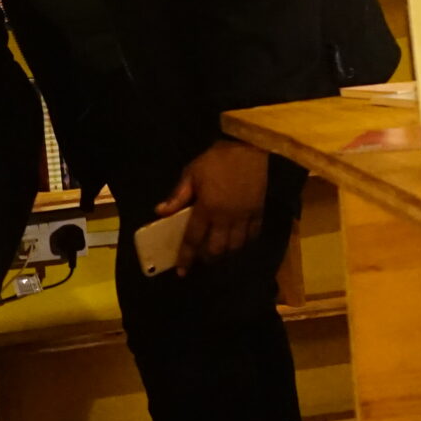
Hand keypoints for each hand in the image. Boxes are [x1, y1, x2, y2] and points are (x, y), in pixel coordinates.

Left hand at [158, 139, 269, 275]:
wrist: (251, 148)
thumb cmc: (218, 160)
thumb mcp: (192, 173)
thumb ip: (178, 195)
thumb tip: (160, 212)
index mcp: (207, 208)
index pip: (193, 239)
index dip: (186, 257)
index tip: (182, 271)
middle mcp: (226, 218)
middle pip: (216, 249)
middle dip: (207, 258)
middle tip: (201, 259)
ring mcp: (244, 218)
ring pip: (235, 247)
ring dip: (225, 254)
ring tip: (219, 252)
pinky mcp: (259, 213)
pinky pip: (252, 236)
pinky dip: (244, 243)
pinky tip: (238, 242)